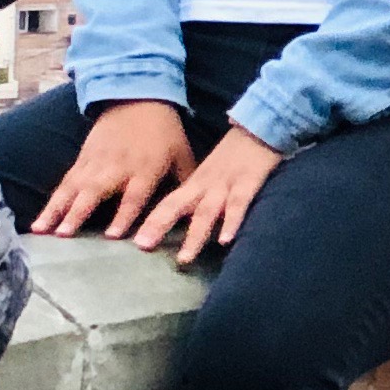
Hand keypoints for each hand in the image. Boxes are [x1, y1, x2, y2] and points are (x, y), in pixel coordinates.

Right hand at [32, 101, 191, 237]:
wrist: (137, 95)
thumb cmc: (164, 131)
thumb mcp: (182, 155)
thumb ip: (184, 184)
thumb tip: (194, 213)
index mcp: (145, 168)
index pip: (133, 196)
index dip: (123, 215)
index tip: (111, 236)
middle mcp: (116, 167)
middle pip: (94, 192)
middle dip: (77, 214)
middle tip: (63, 235)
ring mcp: (95, 162)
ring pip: (72, 188)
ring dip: (55, 210)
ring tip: (40, 230)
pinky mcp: (82, 158)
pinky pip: (66, 182)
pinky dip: (53, 200)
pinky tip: (42, 218)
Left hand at [130, 126, 285, 261]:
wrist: (258, 130)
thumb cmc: (232, 158)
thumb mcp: (207, 176)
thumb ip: (194, 197)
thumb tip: (174, 221)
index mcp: (193, 184)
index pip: (165, 203)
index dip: (148, 221)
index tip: (131, 240)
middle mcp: (204, 186)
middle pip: (176, 206)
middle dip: (158, 226)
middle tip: (141, 246)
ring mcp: (224, 185)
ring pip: (206, 212)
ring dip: (194, 236)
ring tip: (184, 259)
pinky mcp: (248, 183)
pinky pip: (239, 204)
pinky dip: (232, 222)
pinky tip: (226, 241)